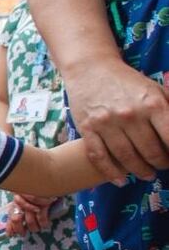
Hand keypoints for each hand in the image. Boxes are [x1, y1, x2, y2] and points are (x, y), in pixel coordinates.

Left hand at [7, 193, 55, 235]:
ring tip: (37, 229)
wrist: (48, 181)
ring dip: (34, 228)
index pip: (10, 215)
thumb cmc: (37, 190)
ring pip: (30, 221)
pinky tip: (45, 225)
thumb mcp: (25, 197)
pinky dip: (43, 223)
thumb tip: (13, 224)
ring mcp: (32, 203)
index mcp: (16, 200)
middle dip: (20, 229)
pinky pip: (41, 218)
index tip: (10, 235)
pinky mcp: (43, 204)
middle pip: (16, 219)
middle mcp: (21, 201)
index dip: (9, 226)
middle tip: (23, 234)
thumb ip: (19, 208)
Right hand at [63, 62, 168, 181]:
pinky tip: (120, 180)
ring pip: (126, 157)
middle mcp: (130, 115)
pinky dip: (110, 173)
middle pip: (150, 151)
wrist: (91, 69)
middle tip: (162, 166)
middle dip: (160, 163)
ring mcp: (106, 123)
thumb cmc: (128, 82)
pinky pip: (99, 157)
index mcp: (152, 104)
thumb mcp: (157, 90)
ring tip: (147, 175)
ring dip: (139, 171)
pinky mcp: (87, 129)